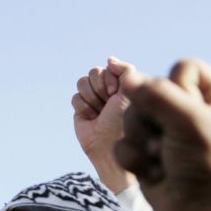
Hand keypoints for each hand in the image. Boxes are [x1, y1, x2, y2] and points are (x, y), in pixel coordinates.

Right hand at [71, 57, 136, 192]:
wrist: (114, 150)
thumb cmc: (131, 124)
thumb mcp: (135, 92)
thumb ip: (126, 71)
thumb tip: (109, 60)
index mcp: (127, 85)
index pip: (111, 67)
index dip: (112, 78)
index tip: (118, 94)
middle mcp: (111, 92)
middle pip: (95, 72)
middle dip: (100, 87)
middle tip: (109, 103)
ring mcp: (96, 101)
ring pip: (83, 82)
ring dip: (91, 97)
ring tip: (101, 112)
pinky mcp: (82, 111)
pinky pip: (75, 97)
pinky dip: (83, 107)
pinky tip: (92, 118)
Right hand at [115, 59, 210, 210]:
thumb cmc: (206, 166)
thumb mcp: (190, 122)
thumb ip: (158, 95)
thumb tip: (127, 77)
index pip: (183, 68)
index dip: (177, 87)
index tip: (187, 114)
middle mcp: (188, 109)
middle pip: (148, 92)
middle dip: (151, 120)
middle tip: (167, 142)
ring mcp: (163, 129)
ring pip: (129, 116)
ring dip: (140, 141)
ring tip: (159, 158)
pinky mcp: (144, 149)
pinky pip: (121, 141)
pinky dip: (133, 159)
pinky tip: (153, 172)